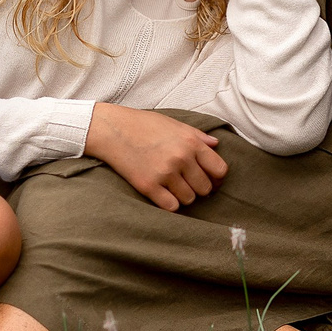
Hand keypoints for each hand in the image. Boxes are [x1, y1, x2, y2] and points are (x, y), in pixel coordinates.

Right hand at [83, 104, 228, 211]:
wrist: (112, 129)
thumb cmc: (143, 124)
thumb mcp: (174, 124)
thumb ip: (197, 135)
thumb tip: (216, 144)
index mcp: (191, 142)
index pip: (219, 170)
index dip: (217, 177)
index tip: (210, 179)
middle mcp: (181, 158)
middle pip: (205, 188)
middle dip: (199, 188)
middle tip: (188, 183)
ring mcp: (165, 173)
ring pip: (189, 199)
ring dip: (184, 196)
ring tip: (174, 187)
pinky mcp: (148, 186)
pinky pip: (171, 206)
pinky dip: (170, 203)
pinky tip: (163, 194)